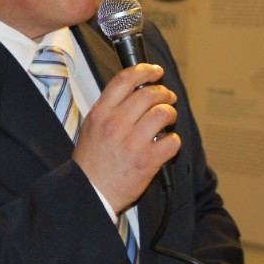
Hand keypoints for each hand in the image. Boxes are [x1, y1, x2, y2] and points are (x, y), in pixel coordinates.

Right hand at [72, 63, 179, 213]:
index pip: (125, 80)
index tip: (155, 71)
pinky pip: (172, 141)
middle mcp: (117, 124)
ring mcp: (133, 142)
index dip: (145, 70)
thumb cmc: (90, 162)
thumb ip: (109, 108)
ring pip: (163, 114)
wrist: (90, 192)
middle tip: (168, 97)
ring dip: (170, 113)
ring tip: (169, 118)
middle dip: (164, 93)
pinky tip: (167, 143)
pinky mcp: (147, 161)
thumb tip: (133, 92)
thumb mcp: (91, 127)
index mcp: (101, 113)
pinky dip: (174, 140)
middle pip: (149, 94)